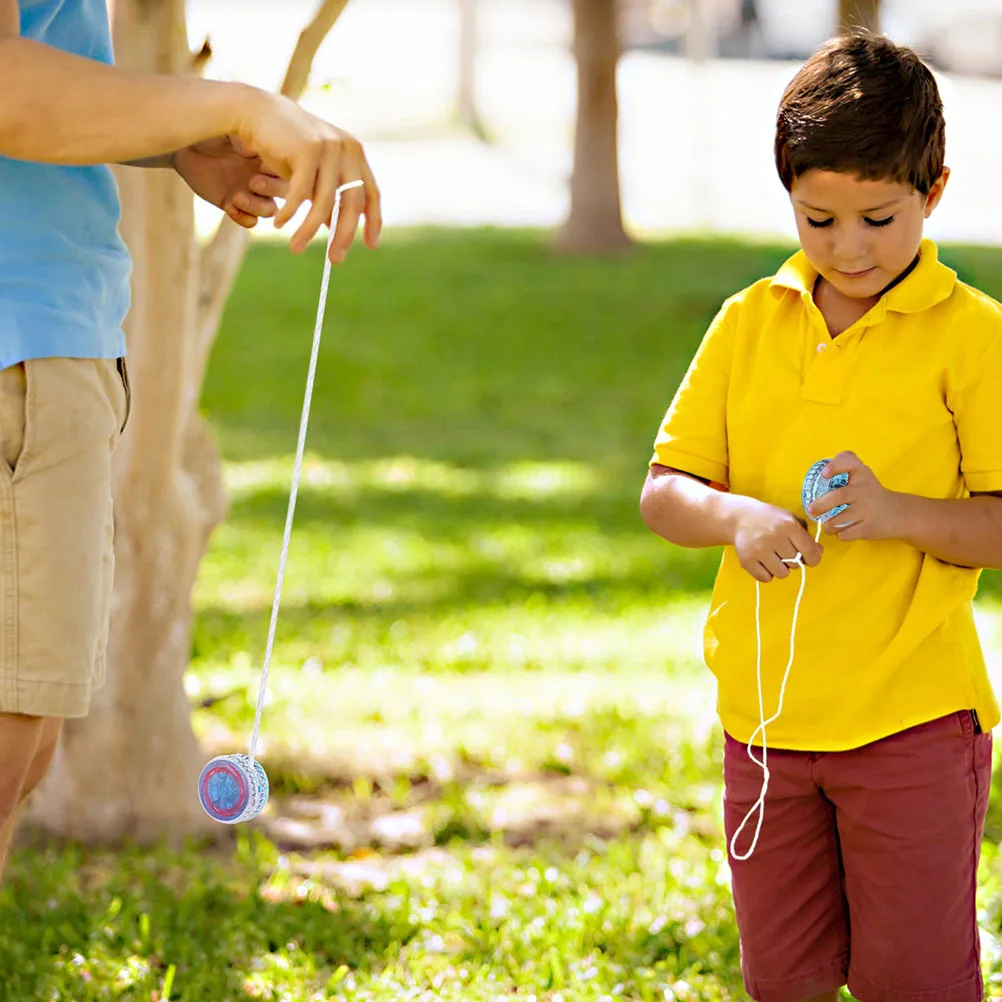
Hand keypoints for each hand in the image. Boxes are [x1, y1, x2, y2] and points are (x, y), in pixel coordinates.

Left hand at [172, 135, 287, 228]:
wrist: (186, 149)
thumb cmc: (209, 134)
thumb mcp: (227, 131)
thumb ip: (243, 138)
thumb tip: (253, 150)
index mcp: (268, 159)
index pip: (288, 171)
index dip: (280, 172)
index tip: (263, 164)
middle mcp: (264, 179)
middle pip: (286, 194)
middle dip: (272, 190)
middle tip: (253, 182)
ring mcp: (251, 195)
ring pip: (271, 211)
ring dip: (257, 207)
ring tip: (237, 197)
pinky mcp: (234, 207)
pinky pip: (250, 221)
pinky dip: (243, 217)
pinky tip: (229, 207)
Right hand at [234, 88, 381, 262]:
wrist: (257, 112)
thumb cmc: (286, 145)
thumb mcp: (314, 172)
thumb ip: (329, 195)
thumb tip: (336, 228)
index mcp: (355, 153)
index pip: (371, 194)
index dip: (373, 221)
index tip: (371, 246)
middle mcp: (346, 149)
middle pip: (352, 203)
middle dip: (344, 235)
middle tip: (334, 260)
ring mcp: (328, 147)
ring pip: (324, 202)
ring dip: (309, 230)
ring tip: (295, 248)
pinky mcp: (307, 149)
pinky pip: (300, 193)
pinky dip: (289, 212)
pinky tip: (279, 224)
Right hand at [732, 498, 823, 582]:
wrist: (740, 517)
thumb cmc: (770, 519)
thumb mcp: (790, 520)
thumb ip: (806, 536)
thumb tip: (819, 552)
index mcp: (788, 525)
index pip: (810, 552)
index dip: (813, 559)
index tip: (809, 559)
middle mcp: (774, 537)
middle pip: (796, 564)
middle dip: (793, 561)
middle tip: (784, 552)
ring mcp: (759, 549)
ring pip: (782, 574)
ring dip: (780, 568)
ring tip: (773, 557)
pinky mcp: (746, 560)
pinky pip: (765, 578)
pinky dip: (766, 573)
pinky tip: (763, 562)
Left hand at [805, 451, 900, 541]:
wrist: (899, 513)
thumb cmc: (871, 493)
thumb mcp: (863, 475)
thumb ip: (846, 463)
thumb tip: (825, 465)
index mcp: (862, 474)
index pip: (849, 463)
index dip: (835, 467)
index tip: (824, 473)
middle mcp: (865, 491)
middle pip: (838, 496)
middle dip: (820, 505)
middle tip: (811, 510)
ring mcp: (868, 510)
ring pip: (838, 519)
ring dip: (827, 524)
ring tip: (826, 523)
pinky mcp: (869, 528)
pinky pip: (845, 534)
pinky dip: (838, 534)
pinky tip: (840, 530)